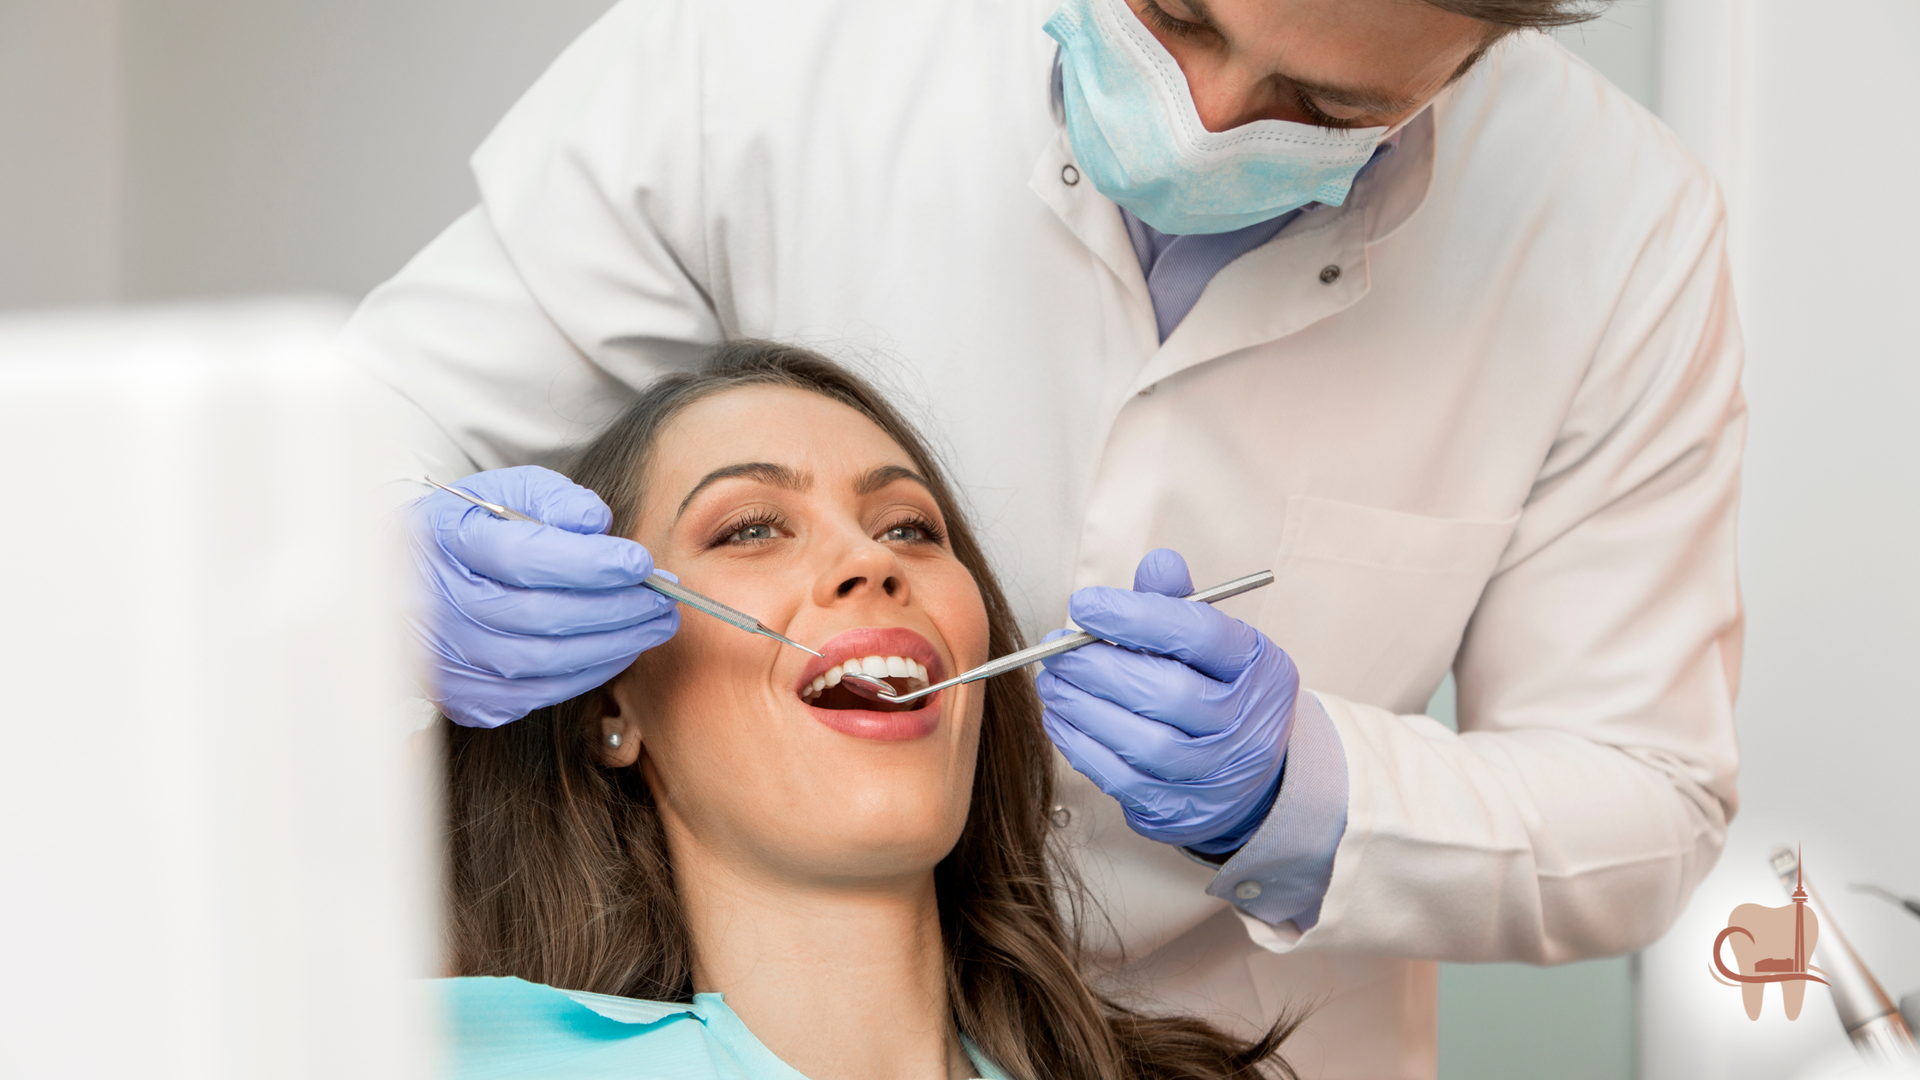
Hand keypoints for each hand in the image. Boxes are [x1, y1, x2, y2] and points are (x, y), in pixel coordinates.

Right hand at [405, 466, 679, 727]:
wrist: (413, 578)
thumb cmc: (474, 528)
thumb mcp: (507, 492)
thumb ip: (555, 500)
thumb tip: (598, 524)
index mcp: (447, 542)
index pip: (524, 558)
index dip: (589, 564)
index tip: (641, 562)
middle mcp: (439, 605)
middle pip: (540, 616)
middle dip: (615, 608)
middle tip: (664, 598)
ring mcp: (448, 658)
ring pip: (544, 661)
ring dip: (613, 645)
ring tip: (655, 624)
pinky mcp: (466, 696)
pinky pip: (539, 693)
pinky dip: (588, 673)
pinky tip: (621, 649)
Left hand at [1037, 549, 1297, 850]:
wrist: (1249, 775)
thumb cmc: (1218, 691)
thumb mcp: (1214, 643)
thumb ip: (1177, 604)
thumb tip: (1158, 563)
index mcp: (1256, 666)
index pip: (1197, 634)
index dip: (1135, 617)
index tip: (1084, 605)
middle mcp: (1244, 722)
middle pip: (1168, 692)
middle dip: (1098, 667)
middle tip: (1054, 649)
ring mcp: (1215, 772)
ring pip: (1144, 742)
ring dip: (1083, 708)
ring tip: (1051, 682)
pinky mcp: (1181, 808)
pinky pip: (1123, 780)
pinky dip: (1082, 746)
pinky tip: (1060, 719)